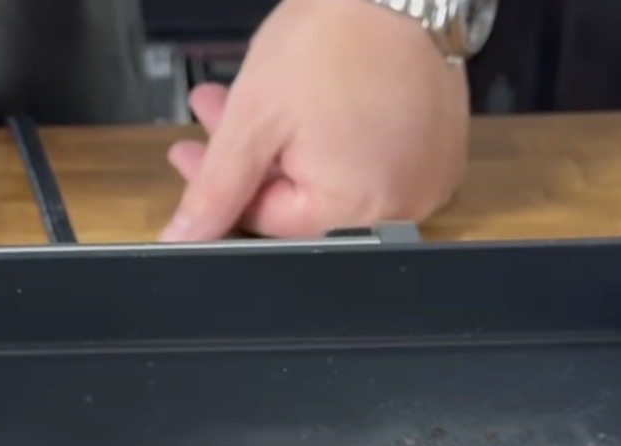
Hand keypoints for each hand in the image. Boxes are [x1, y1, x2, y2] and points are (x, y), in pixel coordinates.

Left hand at [160, 0, 469, 241]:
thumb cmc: (341, 33)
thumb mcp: (256, 117)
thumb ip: (216, 188)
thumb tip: (184, 236)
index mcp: (357, 211)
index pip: (267, 221)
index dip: (221, 188)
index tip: (191, 156)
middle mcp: (402, 206)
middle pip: (298, 203)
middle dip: (249, 160)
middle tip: (216, 117)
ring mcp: (424, 179)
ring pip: (331, 182)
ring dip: (283, 148)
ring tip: (257, 102)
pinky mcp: (435, 153)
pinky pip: (370, 162)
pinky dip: (331, 140)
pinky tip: (305, 109)